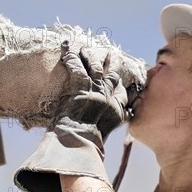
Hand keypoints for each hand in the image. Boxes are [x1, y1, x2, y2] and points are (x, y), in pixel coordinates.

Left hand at [13, 42, 129, 191]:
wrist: (78, 144)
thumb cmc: (87, 145)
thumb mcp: (104, 136)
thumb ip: (108, 126)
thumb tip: (106, 128)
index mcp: (118, 110)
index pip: (124, 91)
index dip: (122, 82)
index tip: (121, 76)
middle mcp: (110, 97)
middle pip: (115, 74)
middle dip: (114, 61)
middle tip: (113, 52)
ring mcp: (96, 90)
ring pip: (97, 65)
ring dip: (91, 54)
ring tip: (86, 47)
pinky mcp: (81, 87)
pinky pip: (77, 66)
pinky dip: (71, 55)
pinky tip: (66, 46)